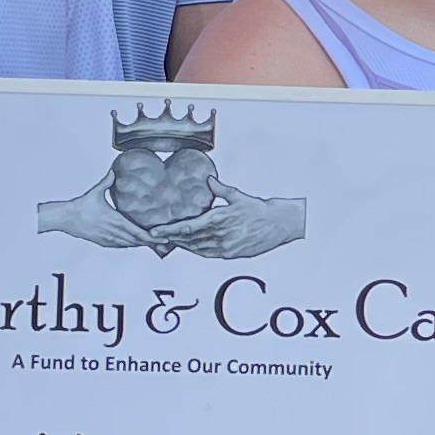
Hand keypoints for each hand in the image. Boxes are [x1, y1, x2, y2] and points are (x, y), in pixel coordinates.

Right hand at [36, 175, 162, 250]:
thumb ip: (107, 181)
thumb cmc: (80, 206)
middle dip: (152, 242)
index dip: (152, 237)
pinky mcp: (103, 242)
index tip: (163, 238)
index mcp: (115, 220)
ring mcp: (108, 239)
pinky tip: (135, 242)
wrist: (66, 218)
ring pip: (129, 244)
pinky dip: (130, 244)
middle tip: (164, 241)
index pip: (138, 233)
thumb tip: (114, 170)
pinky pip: (120, 245)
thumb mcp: (96, 192)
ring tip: (154, 242)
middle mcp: (113, 232)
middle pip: (137, 241)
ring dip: (141, 244)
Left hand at [144, 185, 305, 261]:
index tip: (155, 231)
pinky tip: (190, 247)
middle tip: (157, 237)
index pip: (187, 227)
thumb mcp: (238, 197)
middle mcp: (220, 236)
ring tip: (171, 241)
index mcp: (219, 220)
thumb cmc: (260, 210)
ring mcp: (225, 248)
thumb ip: (220, 190)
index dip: (169, 230)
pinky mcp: (231, 254)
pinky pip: (208, 254)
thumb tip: (209, 180)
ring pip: (196, 249)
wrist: (279, 225)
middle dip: (172, 238)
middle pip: (188, 240)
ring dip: (182, 245)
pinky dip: (196, 250)